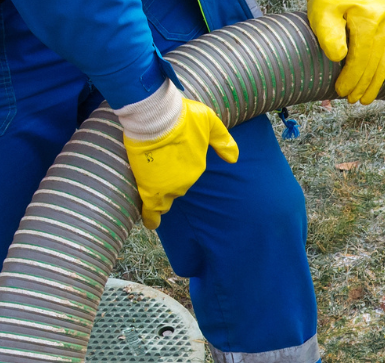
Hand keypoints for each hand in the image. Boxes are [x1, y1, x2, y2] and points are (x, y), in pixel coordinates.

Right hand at [119, 85, 238, 228]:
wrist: (157, 117)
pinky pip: (152, 210)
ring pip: (165, 197)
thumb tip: (233, 159)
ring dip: (159, 194)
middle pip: (176, 185)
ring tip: (151, 189)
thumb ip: (222, 139)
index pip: (188, 173)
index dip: (179, 167)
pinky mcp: (150, 188)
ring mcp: (168, 186)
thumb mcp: (210, 121)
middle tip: (157, 164)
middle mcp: (185, 180)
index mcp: (197, 166)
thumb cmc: (182, 116)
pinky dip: (151, 218)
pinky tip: (152, 224)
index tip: (171, 158)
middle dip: (168, 177)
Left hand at [307, 0, 384, 104]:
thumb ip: (329, 34)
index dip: (352, 76)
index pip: (361, 56)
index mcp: (369, 17)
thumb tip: (340, 58)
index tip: (341, 90)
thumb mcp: (323, 11)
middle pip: (375, 61)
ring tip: (366, 99)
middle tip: (351, 99)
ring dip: (377, 83)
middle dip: (363, 84)